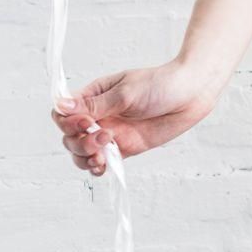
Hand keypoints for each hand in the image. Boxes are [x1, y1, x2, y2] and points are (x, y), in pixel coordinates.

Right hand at [49, 60, 224, 175]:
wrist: (191, 94)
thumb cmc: (161, 84)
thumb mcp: (126, 93)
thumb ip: (95, 105)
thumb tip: (61, 105)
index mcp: (94, 97)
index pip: (63, 114)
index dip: (67, 123)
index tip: (85, 123)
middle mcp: (98, 116)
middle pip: (69, 137)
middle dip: (79, 142)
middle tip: (103, 135)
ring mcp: (110, 133)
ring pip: (81, 153)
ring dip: (85, 157)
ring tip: (102, 153)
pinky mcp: (124, 147)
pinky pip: (102, 162)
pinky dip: (97, 167)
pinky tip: (102, 165)